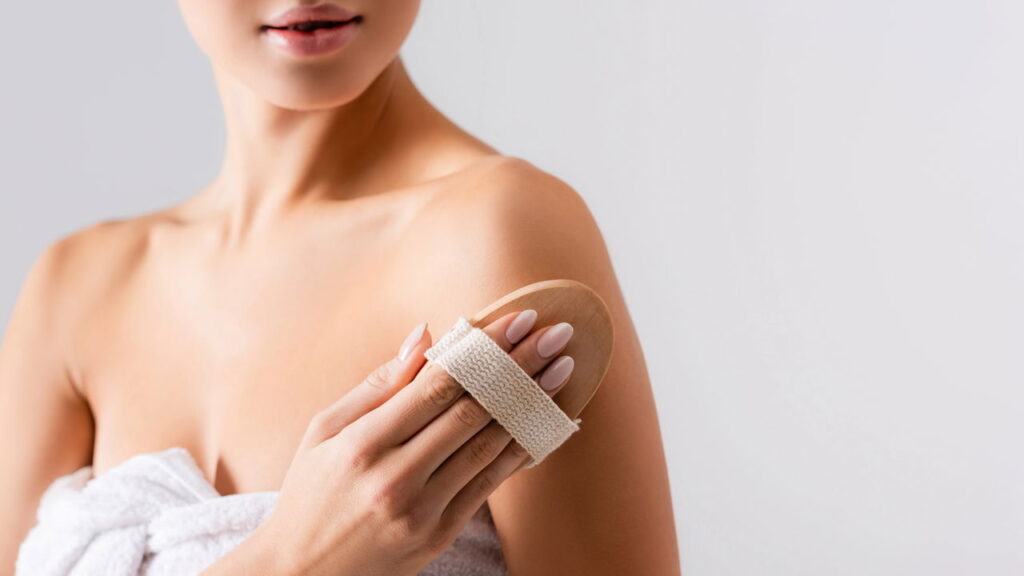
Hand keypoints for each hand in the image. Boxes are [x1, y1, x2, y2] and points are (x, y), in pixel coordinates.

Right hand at [255, 310, 575, 575]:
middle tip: (558, 335)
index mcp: (363, 443)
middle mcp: (395, 478)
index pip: (437, 384)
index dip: (485, 349)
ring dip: (530, 405)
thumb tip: (425, 335)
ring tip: (562, 371)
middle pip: (472, 411)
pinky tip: (543, 423)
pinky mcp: (439, 535)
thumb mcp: (324, 429)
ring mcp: (421, 511)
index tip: (521, 319)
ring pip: (488, 447)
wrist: (304, 573)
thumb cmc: (311, 490)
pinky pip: (489, 484)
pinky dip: (519, 450)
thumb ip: (378, 383)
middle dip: (520, 368)